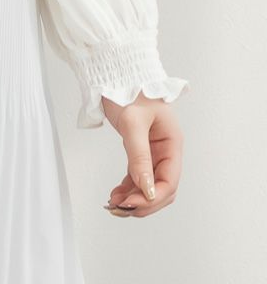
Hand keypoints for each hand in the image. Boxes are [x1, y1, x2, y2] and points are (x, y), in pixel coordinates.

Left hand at [102, 94, 182, 217]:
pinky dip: (128, 188)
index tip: (131, 205)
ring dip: (133, 198)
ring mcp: (154, 152)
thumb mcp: (133, 123)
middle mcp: (166, 150)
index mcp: (172, 143)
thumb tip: (147, 188)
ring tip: (112, 205)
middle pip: (162, 188)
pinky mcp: (140, 151)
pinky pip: (138, 177)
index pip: (170, 181)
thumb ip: (139, 156)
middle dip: (143, 202)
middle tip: (118, 209)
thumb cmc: (128, 90)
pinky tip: (115, 195)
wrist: (116, 74)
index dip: (153, 197)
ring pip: (149, 185)